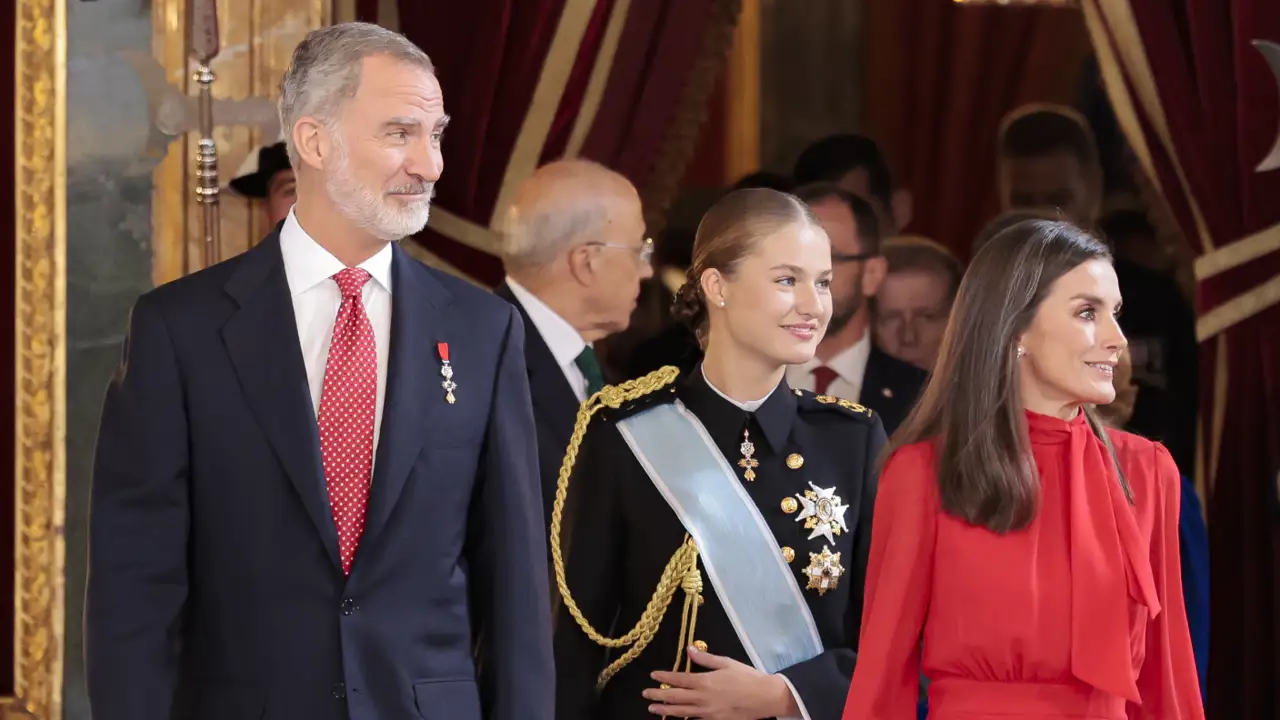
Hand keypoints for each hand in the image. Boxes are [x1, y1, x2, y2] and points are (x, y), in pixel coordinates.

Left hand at [642, 646, 799, 718]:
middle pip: (675, 697)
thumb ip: (705, 658)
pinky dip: (684, 718)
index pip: (678, 679)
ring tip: (653, 709)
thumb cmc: (747, 677)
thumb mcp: (726, 663)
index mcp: (704, 682)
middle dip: (658, 695)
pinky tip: (677, 718)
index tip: (653, 675)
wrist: (764, 698)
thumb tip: (689, 650)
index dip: (664, 678)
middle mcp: (703, 698)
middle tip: (645, 694)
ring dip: (666, 709)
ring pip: (682, 712)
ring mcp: (708, 713)